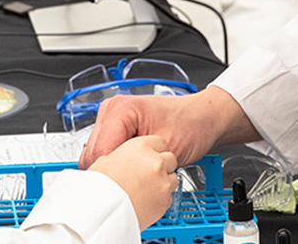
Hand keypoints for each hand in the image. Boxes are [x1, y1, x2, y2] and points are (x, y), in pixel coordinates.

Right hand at [79, 87, 258, 168]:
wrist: (204, 118)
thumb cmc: (191, 126)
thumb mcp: (164, 148)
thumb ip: (136, 163)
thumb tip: (112, 182)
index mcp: (120, 109)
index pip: (98, 150)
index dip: (109, 173)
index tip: (118, 189)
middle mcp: (112, 110)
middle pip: (93, 151)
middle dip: (110, 170)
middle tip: (130, 184)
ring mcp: (112, 117)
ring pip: (96, 153)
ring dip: (112, 167)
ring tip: (134, 176)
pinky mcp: (116, 127)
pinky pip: (106, 150)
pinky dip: (117, 163)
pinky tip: (133, 169)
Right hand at [87, 135, 177, 229]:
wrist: (102, 214)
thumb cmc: (100, 189)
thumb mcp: (105, 161)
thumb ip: (121, 156)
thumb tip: (122, 157)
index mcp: (140, 148)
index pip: (160, 142)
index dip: (154, 150)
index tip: (150, 156)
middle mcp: (154, 163)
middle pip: (170, 158)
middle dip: (161, 165)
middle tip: (147, 173)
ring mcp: (162, 182)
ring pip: (172, 178)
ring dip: (163, 181)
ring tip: (145, 188)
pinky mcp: (165, 200)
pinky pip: (169, 196)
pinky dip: (161, 197)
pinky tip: (145, 199)